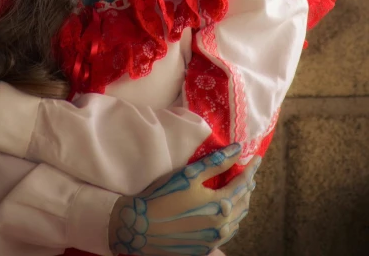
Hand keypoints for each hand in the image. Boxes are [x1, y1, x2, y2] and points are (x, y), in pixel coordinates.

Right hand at [108, 143, 259, 254]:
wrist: (141, 227)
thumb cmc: (164, 196)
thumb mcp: (190, 174)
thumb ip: (217, 163)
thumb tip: (238, 150)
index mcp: (221, 204)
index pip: (243, 183)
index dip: (251, 169)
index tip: (256, 159)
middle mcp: (223, 225)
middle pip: (243, 202)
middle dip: (248, 186)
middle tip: (249, 174)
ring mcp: (215, 239)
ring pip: (237, 220)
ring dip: (241, 203)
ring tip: (242, 192)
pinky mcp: (205, 248)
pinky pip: (226, 232)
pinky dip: (231, 219)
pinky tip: (227, 214)